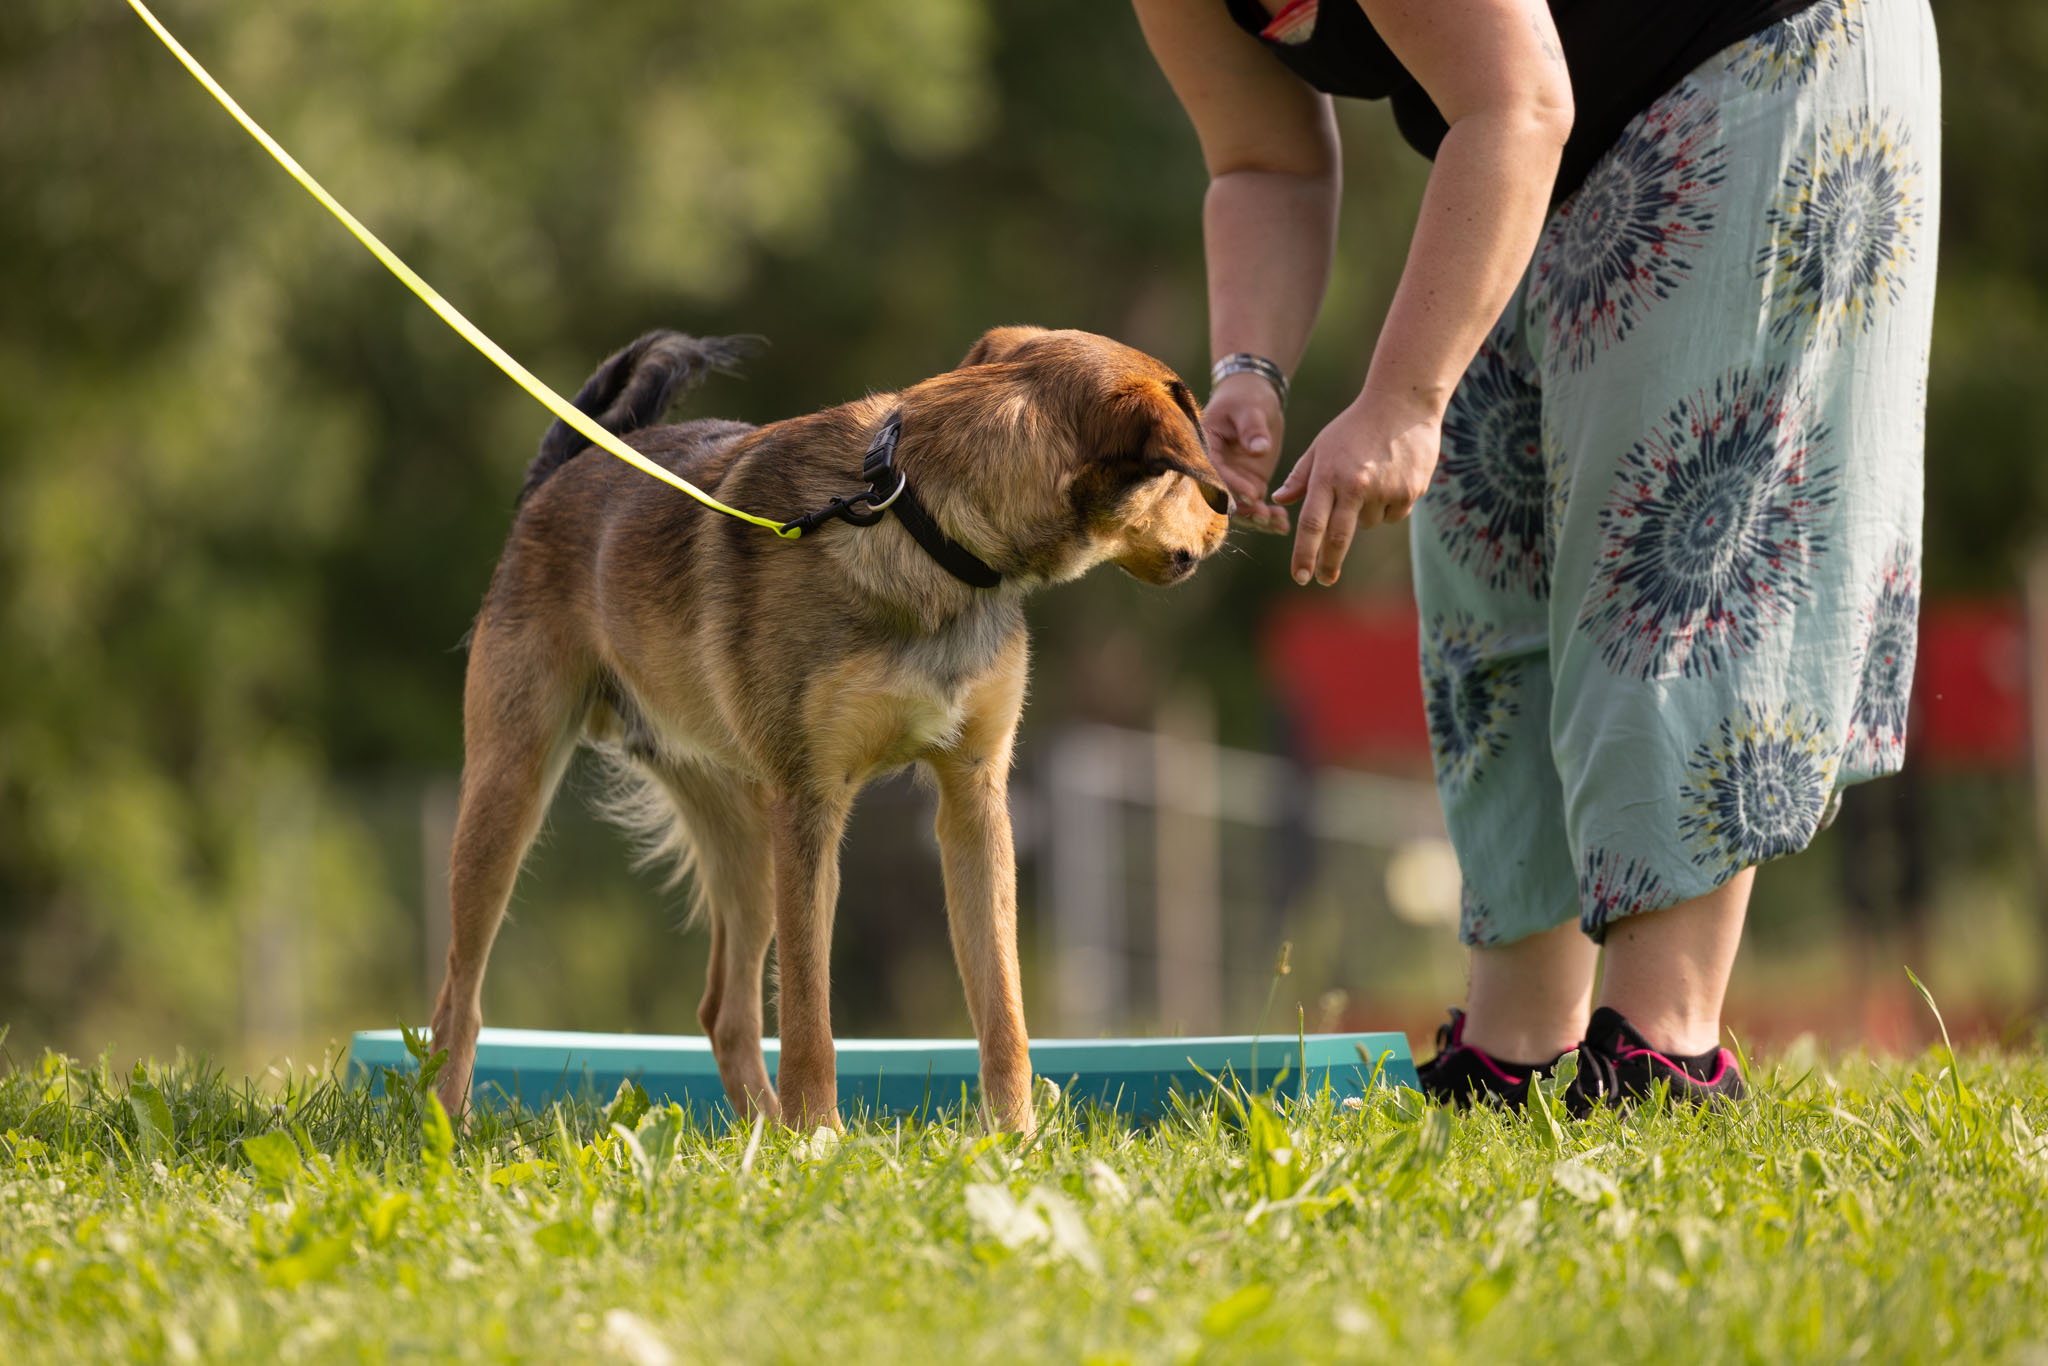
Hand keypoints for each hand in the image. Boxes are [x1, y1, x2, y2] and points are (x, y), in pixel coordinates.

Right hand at [1202, 371, 1290, 533]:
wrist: (1254, 399)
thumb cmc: (1246, 399)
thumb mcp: (1250, 408)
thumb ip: (1253, 428)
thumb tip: (1259, 449)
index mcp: (1205, 448)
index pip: (1214, 471)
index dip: (1231, 484)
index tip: (1252, 494)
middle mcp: (1215, 470)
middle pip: (1224, 496)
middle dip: (1244, 509)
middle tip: (1265, 516)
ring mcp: (1232, 480)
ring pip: (1241, 506)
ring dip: (1258, 518)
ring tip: (1279, 522)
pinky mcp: (1248, 486)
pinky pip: (1256, 505)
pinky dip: (1268, 517)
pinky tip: (1283, 524)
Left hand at [1273, 393, 1440, 585]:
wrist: (1403, 403)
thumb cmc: (1355, 425)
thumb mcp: (1322, 446)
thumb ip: (1301, 476)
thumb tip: (1279, 501)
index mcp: (1328, 475)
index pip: (1311, 523)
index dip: (1305, 554)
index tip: (1300, 576)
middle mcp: (1355, 486)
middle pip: (1339, 537)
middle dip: (1329, 563)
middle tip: (1324, 580)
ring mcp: (1385, 490)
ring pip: (1368, 523)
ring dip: (1364, 515)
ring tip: (1369, 480)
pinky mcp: (1410, 491)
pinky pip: (1393, 515)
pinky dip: (1388, 506)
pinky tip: (1390, 478)